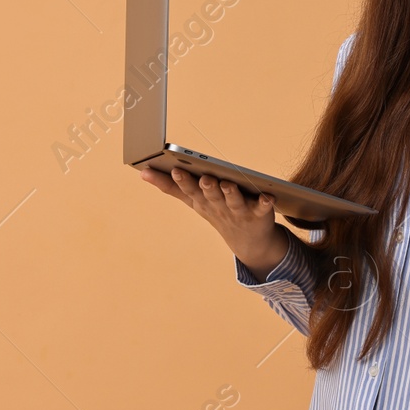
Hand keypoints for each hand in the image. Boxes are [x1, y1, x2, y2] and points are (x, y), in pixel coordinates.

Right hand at [138, 164, 286, 276]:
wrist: (248, 241)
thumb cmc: (216, 211)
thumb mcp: (192, 200)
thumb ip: (168, 185)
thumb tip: (142, 171)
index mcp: (202, 200)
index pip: (189, 190)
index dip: (182, 180)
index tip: (175, 168)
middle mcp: (218, 206)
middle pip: (211, 195)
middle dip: (207, 187)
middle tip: (204, 177)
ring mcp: (238, 211)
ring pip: (233, 201)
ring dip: (231, 193)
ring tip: (227, 183)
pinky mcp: (259, 214)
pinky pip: (262, 208)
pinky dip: (265, 203)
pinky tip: (268, 196)